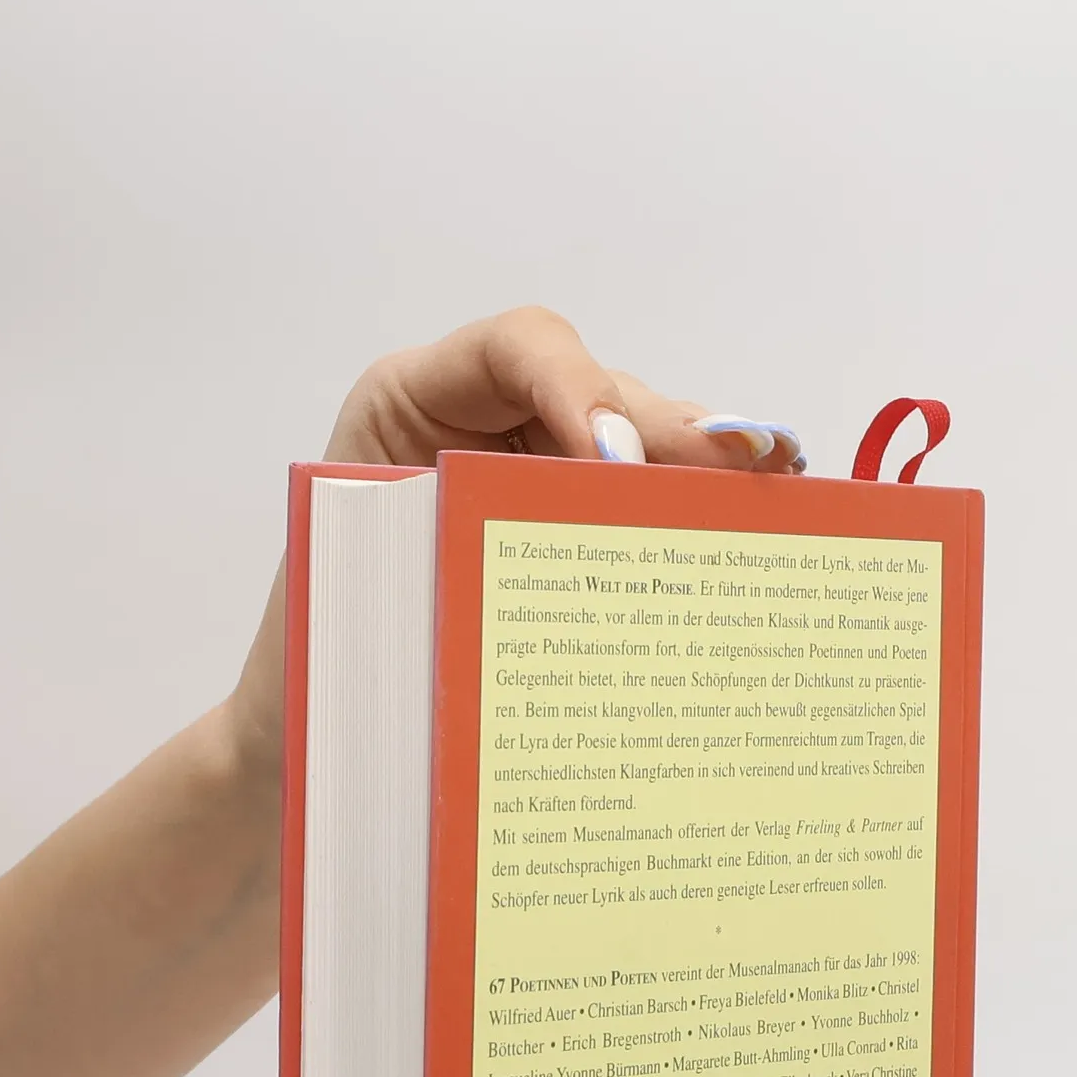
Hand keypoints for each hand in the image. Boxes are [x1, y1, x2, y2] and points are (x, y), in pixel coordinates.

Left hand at [226, 306, 802, 782]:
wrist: (308, 726)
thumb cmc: (325, 656)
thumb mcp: (382, 581)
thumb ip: (470, 533)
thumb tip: (595, 512)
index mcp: (411, 404)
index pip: (517, 350)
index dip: (580, 386)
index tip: (619, 459)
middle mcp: (480, 421)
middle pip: (599, 395)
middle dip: (674, 433)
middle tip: (749, 469)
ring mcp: (527, 468)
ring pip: (635, 445)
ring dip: (698, 473)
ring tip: (769, 496)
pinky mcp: (559, 524)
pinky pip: (633, 504)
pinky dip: (686, 518)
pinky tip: (746, 531)